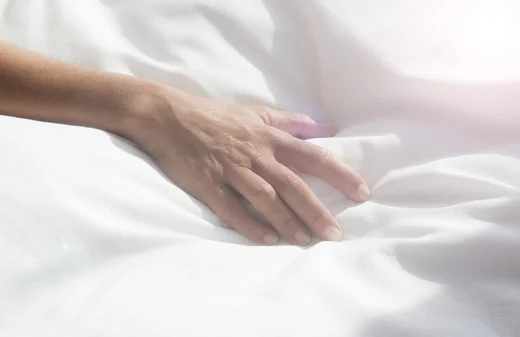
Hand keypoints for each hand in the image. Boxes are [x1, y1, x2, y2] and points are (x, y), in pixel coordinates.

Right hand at [121, 84, 369, 245]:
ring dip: (287, 222)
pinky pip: (232, 208)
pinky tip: (267, 241)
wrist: (168, 117)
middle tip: (335, 234)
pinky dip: (249, 225)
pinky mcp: (209, 184)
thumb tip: (324, 127)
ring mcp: (231, 170)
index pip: (312, 156)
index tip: (361, 193)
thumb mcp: (255, 112)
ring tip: (306, 241)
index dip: (339, 174)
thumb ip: (290, 121)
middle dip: (316, 210)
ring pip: (265, 199)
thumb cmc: (214, 116)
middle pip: (293, 185)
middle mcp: (255, 154)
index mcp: (268, 137)